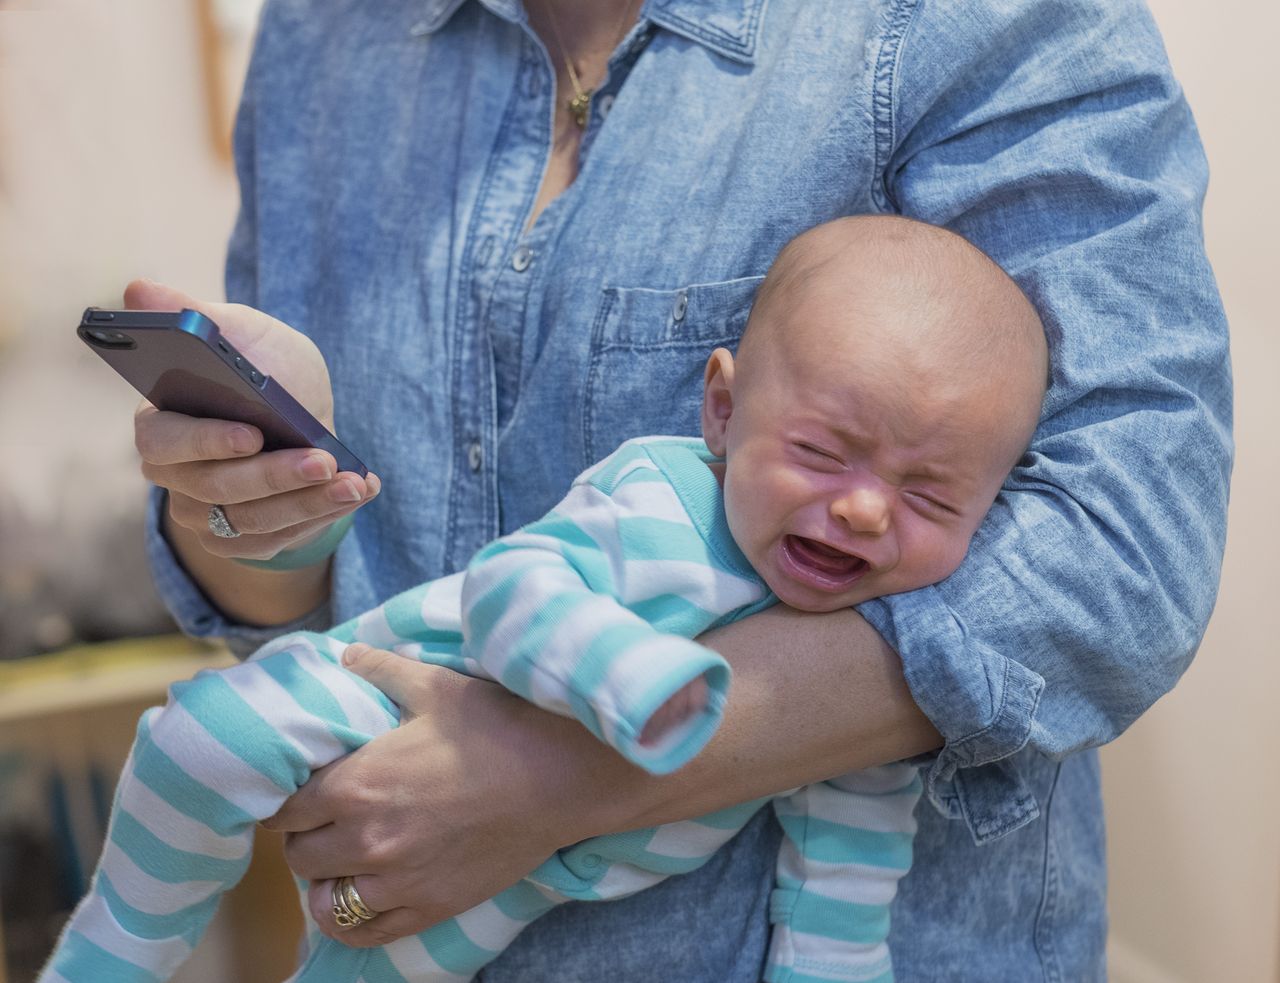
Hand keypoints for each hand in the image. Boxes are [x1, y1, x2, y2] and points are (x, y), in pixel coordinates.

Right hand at [127, 279, 379, 560]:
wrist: (302, 414)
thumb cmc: (263, 367)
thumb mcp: (240, 333)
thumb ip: (196, 314)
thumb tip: (138, 287)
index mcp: (159, 424)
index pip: (165, 442)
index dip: (207, 442)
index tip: (253, 433)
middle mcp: (175, 477)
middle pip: (216, 489)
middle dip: (275, 475)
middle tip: (324, 461)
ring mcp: (205, 515)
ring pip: (254, 521)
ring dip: (310, 501)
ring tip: (354, 482)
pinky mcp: (242, 540)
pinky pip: (280, 539)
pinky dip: (324, 515)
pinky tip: (359, 491)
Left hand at [263, 645, 587, 946]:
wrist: (559, 776)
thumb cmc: (497, 727)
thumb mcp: (434, 687)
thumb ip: (381, 670)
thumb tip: (348, 655)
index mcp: (357, 784)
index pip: (286, 810)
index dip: (290, 799)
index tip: (304, 791)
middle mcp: (367, 840)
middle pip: (299, 856)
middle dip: (306, 836)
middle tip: (327, 819)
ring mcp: (397, 881)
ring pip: (324, 899)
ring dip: (326, 879)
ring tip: (343, 860)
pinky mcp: (429, 907)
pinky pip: (363, 931)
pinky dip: (350, 919)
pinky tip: (358, 896)